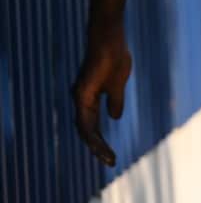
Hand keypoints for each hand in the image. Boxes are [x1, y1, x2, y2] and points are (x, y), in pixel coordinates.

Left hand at [73, 21, 131, 165]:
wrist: (109, 40)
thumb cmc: (113, 57)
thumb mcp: (117, 85)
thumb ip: (114, 101)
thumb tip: (114, 117)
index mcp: (88, 97)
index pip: (91, 125)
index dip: (100, 141)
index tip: (111, 155)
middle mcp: (81, 98)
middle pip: (87, 130)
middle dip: (98, 148)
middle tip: (110, 162)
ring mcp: (80, 96)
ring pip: (85, 128)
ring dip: (96, 145)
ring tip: (108, 159)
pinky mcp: (83, 93)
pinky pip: (85, 119)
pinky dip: (91, 134)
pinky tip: (99, 145)